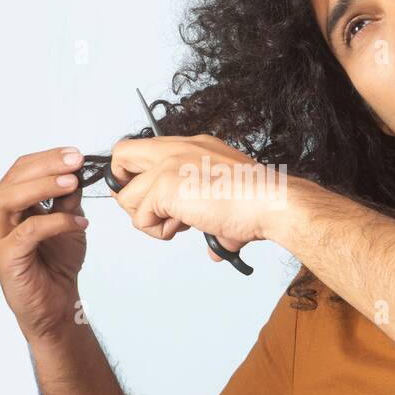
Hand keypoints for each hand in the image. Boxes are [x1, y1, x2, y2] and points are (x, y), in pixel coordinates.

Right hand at [0, 147, 87, 341]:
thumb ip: (66, 197)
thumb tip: (75, 169)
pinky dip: (56, 222)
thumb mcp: (67, 220)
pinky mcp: (4, 257)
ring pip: (10, 199)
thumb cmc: (56, 263)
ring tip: (72, 183)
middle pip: (13, 179)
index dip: (47, 158)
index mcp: (3, 205)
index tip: (75, 154)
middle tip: (75, 162)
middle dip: (46, 166)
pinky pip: (28, 231)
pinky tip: (79, 223)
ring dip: (44, 186)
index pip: (19, 170)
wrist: (56, 303)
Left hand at [106, 135, 288, 260]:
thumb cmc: (259, 200)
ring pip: (127, 196)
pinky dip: (158, 231)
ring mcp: (168, 166)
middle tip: (147, 209)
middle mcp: (177, 149)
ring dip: (148, 219)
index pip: (148, 152)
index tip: (160, 201)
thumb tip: (215, 247)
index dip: (145, 177)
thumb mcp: (226, 198)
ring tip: (179, 225)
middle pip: (122, 154)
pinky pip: (140, 218)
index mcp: (193, 147)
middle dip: (126, 186)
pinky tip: (185, 228)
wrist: (272, 203)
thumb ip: (211, 215)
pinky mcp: (164, 187)